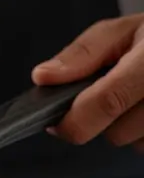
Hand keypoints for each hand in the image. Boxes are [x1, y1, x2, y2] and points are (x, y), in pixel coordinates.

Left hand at [32, 14, 143, 146]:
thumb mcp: (120, 32)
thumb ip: (80, 55)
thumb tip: (43, 77)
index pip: (108, 102)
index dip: (74, 120)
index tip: (56, 123)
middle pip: (118, 133)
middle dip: (103, 120)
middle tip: (113, 95)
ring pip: (136, 145)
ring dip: (129, 129)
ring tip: (140, 98)